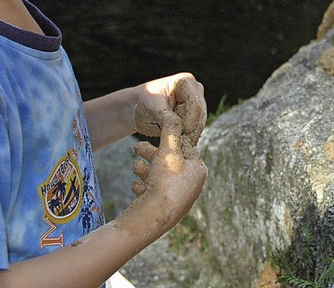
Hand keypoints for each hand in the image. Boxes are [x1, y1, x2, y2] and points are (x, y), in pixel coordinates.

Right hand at [128, 113, 206, 234]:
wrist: (153, 218)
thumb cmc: (165, 182)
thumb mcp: (168, 151)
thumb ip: (170, 131)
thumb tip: (173, 114)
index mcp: (198, 170)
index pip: (183, 148)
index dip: (167, 141)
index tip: (154, 137)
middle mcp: (192, 185)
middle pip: (169, 162)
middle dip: (151, 154)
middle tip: (137, 147)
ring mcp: (179, 198)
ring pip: (159, 176)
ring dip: (145, 169)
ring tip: (134, 165)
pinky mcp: (166, 209)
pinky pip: (154, 192)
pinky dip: (144, 186)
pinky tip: (136, 186)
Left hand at [133, 73, 206, 149]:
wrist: (138, 108)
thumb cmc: (144, 101)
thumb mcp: (153, 107)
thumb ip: (166, 117)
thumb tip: (178, 126)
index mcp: (186, 81)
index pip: (195, 102)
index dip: (191, 118)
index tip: (184, 132)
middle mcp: (194, 90)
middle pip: (200, 113)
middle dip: (191, 129)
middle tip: (181, 142)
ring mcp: (195, 103)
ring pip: (199, 123)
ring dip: (190, 135)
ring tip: (179, 145)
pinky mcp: (193, 115)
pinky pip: (196, 129)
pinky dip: (189, 138)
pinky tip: (181, 144)